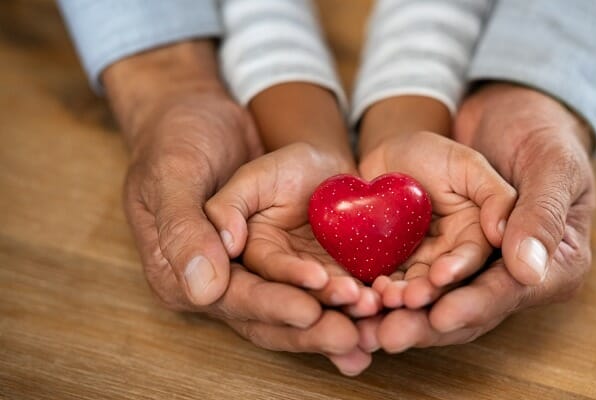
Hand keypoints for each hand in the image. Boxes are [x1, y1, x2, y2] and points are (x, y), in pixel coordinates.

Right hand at [107, 41, 367, 375]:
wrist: (206, 117)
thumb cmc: (182, 140)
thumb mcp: (176, 173)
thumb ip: (188, 227)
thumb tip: (205, 287)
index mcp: (184, 270)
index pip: (233, 297)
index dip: (272, 305)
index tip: (309, 310)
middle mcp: (224, 280)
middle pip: (270, 316)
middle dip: (313, 327)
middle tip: (352, 334)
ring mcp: (259, 271)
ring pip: (300, 305)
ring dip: (337, 317)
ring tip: (374, 321)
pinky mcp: (289, 257)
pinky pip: (321, 284)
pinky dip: (348, 297)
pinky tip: (380, 307)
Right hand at [205, 143, 382, 317]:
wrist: (329, 171)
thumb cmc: (287, 168)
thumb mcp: (254, 176)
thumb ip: (229, 205)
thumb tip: (228, 244)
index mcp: (245, 262)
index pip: (255, 286)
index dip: (279, 297)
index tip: (312, 290)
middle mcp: (272, 284)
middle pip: (286, 316)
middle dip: (315, 328)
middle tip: (346, 331)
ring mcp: (307, 289)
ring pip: (321, 316)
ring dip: (345, 321)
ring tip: (370, 310)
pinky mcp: (338, 286)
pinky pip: (348, 307)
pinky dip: (364, 314)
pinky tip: (383, 313)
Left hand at [358, 131, 515, 308]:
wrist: (387, 157)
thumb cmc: (433, 154)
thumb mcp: (468, 166)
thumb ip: (495, 196)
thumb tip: (505, 236)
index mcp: (478, 237)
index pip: (475, 262)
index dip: (459, 271)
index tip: (440, 276)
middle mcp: (452, 257)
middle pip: (443, 285)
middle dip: (426, 295)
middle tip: (408, 299)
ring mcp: (420, 264)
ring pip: (413, 289)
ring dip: (400, 299)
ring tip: (385, 298)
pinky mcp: (391, 267)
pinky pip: (386, 282)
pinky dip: (377, 290)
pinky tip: (366, 292)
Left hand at [359, 83, 595, 352]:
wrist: (500, 114)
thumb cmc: (537, 134)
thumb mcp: (548, 164)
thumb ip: (540, 213)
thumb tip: (528, 270)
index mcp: (554, 264)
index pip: (510, 292)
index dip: (473, 306)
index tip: (440, 315)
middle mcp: (511, 275)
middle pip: (468, 308)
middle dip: (427, 323)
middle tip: (390, 335)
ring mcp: (473, 268)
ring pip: (436, 301)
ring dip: (401, 314)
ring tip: (367, 324)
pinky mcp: (440, 255)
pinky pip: (412, 278)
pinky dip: (387, 291)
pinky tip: (359, 300)